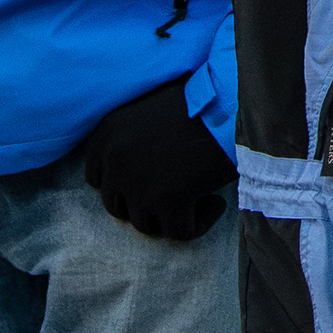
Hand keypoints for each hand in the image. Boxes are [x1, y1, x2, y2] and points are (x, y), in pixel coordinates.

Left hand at [77, 78, 231, 241]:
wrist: (236, 100)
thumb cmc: (203, 100)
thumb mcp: (153, 109)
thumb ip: (134, 137)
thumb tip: (136, 169)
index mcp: (107, 133)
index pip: (97, 178)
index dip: (126, 184)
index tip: (155, 178)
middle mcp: (115, 158)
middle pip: (117, 205)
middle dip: (146, 202)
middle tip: (178, 189)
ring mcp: (139, 181)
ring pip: (145, 223)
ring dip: (171, 215)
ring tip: (200, 195)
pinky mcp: (167, 199)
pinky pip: (179, 232)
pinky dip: (199, 222)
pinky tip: (217, 202)